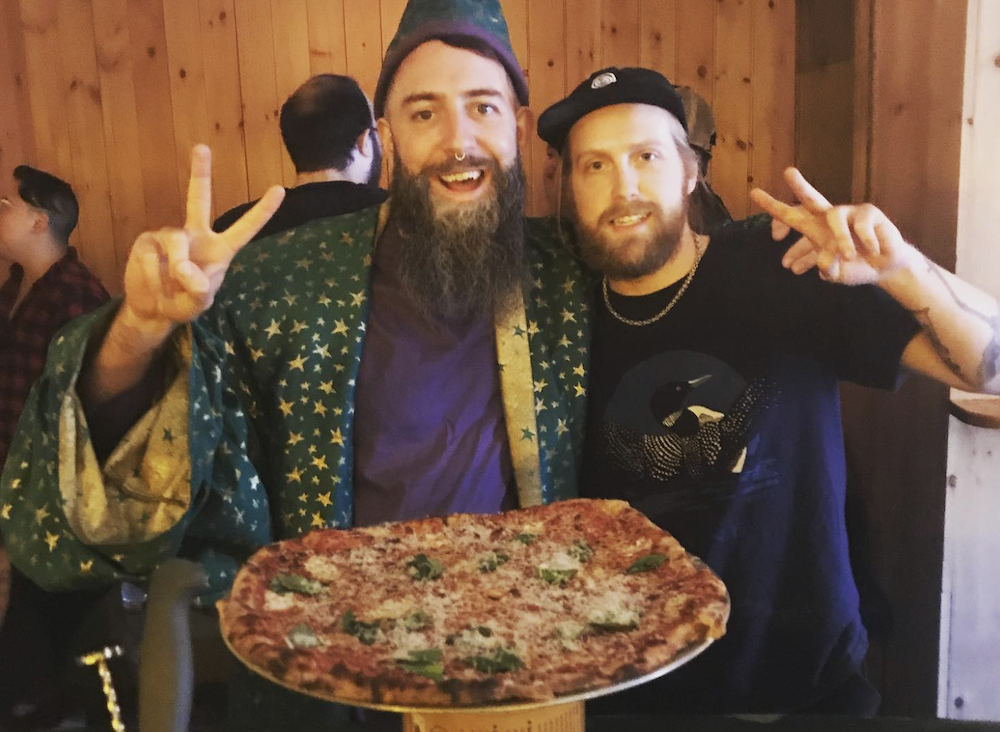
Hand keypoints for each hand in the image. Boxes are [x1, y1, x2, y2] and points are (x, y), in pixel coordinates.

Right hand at [122, 145, 283, 330]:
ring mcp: (170, 236)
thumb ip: (199, 289)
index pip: (244, 228)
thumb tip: (184, 268)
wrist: (153, 310)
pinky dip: (153, 272)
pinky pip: (152, 254)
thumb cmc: (183, 303)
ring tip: (172, 284)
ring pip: (175, 240)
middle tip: (202, 147)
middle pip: (199, 200)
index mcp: (219, 250)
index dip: (262, 211)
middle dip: (200, 174)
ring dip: (175, 265)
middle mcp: (196, 236)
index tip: (279, 190)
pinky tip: (153, 281)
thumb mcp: (198, 303)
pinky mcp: (147, 241)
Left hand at [750, 167, 919, 285]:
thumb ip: (828, 268)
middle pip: (811, 198)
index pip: (790, 216)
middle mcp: (829, 217)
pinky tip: (873, 250)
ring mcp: (849, 212)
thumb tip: (825, 264)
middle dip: (800, 185)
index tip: (754, 194)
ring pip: (835, 217)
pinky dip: (866, 243)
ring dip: (841, 241)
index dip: (773, 207)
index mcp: (814, 230)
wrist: (884, 267)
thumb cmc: (854, 267)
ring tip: (848, 257)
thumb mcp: (836, 273)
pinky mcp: (869, 212)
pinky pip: (861, 226)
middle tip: (788, 172)